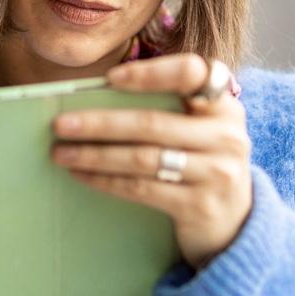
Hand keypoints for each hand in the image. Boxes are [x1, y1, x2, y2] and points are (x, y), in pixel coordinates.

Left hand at [49, 53, 252, 270]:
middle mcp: (227, 135)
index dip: (150, 72)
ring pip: (143, 158)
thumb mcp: (197, 131)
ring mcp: (217, 172)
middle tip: (60, 124)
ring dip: (95, 155)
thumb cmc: (200, 165)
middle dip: (100, 123)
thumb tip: (93, 98)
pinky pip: (143, 188)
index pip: (191, 73)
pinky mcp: (201, 205)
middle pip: (153, 123)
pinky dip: (107, 180)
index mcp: (224, 105)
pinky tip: (82, 175)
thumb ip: (165, 109)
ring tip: (61, 153)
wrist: (234, 223)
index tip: (110, 78)